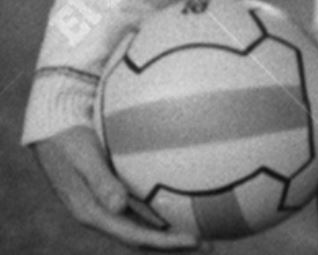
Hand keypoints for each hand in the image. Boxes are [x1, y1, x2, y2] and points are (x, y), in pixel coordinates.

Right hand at [32, 125, 202, 248]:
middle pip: (142, 239)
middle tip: (210, 243)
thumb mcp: (84, 159)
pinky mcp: (111, 192)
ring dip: (169, 232)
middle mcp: (101, 214)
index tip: (195, 241)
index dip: (165, 243)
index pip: (136, 237)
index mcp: (93, 214)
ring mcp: (106, 205)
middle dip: (173, 245)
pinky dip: (160, 214)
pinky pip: (140, 210)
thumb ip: (101, 182)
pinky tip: (182, 205)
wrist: (52, 130)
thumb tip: (119, 206)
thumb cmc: (69, 141)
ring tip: (202, 230)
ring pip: (142, 227)